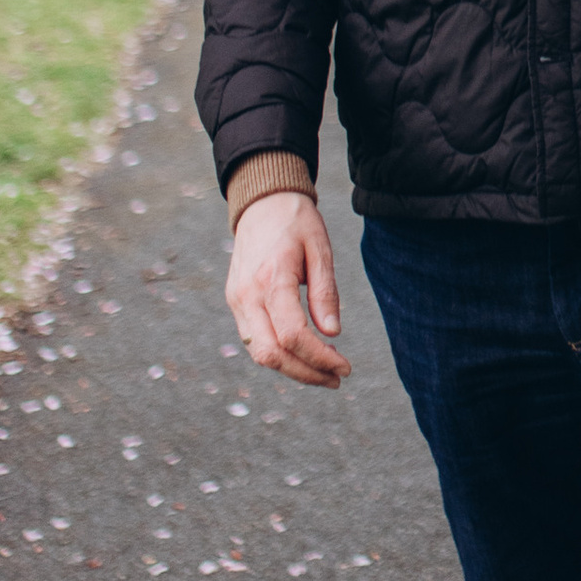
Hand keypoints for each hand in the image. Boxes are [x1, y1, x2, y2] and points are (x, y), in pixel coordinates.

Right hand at [226, 192, 350, 389]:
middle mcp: (247, 295)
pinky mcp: (235, 302)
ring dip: (292, 369)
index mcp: (271, 279)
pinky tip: (304, 353)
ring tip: (325, 369)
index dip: (319, 358)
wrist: (261, 202)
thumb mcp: (320, 249)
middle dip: (306, 373)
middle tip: (337, 378)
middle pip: (271, 354)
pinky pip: (254, 340)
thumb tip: (333, 333)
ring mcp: (237, 300)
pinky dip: (279, 354)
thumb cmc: (296, 222)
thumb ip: (325, 292)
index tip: (345, 366)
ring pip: (259, 353)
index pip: (292, 335)